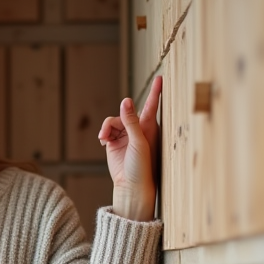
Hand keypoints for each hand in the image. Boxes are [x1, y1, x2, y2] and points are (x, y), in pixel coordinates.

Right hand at [98, 74, 161, 221]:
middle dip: (118, 118)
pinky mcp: (114, 141)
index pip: (153, 105)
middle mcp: (138, 129)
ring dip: (107, 127)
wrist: (131, 186)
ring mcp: (125, 135)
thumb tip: (125, 101)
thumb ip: (131, 121)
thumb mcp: (138, 142)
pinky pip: (107, 129)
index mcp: (150, 127)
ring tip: (104, 138)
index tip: (161, 78)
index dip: (156, 91)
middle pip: (126, 112)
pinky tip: (103, 141)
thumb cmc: (142, 166)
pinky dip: (104, 133)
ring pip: (113, 120)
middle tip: (111, 131)